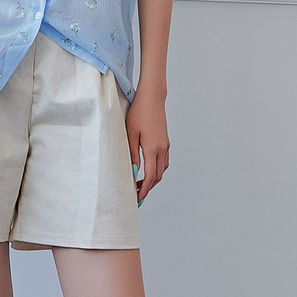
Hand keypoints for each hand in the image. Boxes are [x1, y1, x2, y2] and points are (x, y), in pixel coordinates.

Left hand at [125, 86, 169, 203]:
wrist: (152, 98)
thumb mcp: (130, 133)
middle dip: (148, 187)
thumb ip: (132, 154)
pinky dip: (157, 169)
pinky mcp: (165, 141)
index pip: (151, 177)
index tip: (137, 198)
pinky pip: (164, 161)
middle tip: (136, 194)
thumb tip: (133, 172)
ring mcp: (165, 145)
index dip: (144, 190)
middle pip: (158, 176)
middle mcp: (162, 149)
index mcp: (153, 149)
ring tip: (140, 183)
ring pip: (162, 169)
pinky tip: (148, 169)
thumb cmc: (139, 112)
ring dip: (153, 179)